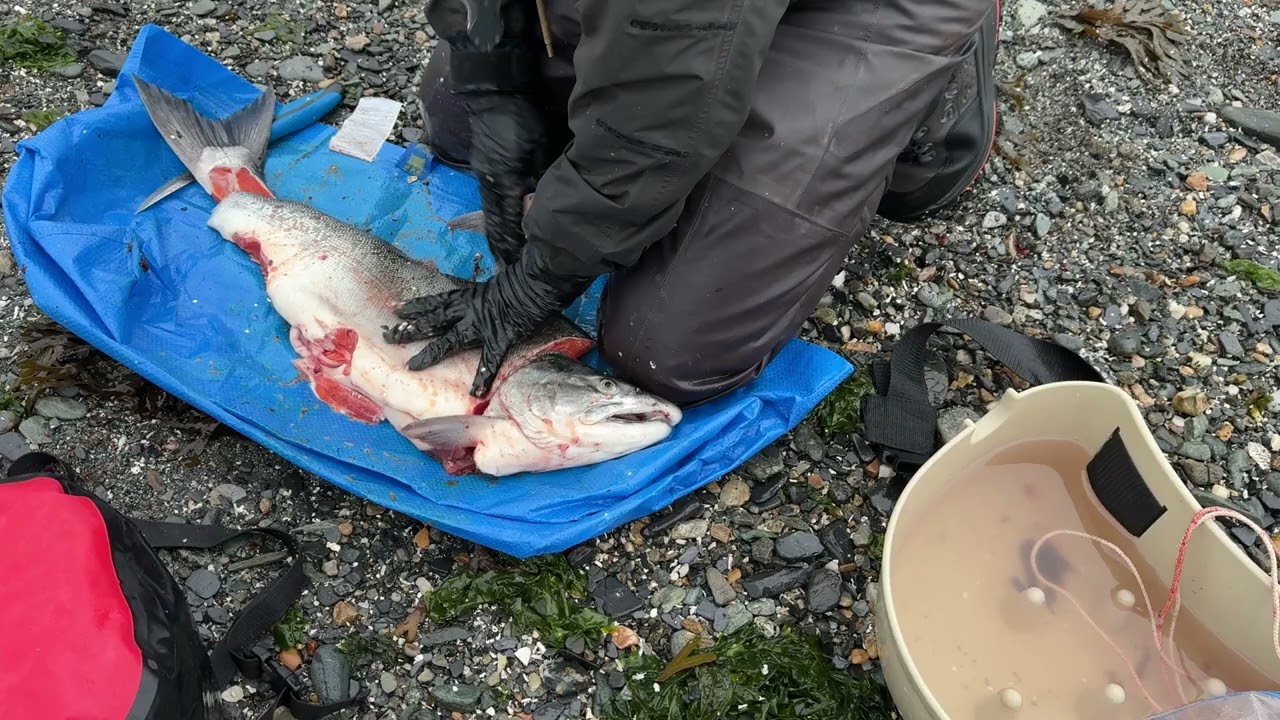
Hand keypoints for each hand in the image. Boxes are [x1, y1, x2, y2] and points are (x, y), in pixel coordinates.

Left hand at [385, 245, 593, 395]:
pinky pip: (488, 361)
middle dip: (411, 329)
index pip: (437, 301)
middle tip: (390, 337)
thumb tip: (490, 285)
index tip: (396, 309)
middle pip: (434, 320)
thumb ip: (489, 287)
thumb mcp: (499, 278)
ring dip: (430, 354)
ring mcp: (482, 325)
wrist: (537, 281)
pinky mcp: (499, 338)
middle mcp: (469, 310)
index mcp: (470, 295)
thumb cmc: (522, 274)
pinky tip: (475, 393)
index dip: (416, 306)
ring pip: (449, 340)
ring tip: (413, 366)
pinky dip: (482, 377)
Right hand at [465, 92, 547, 265]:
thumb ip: (545, 179)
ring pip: (490, 212)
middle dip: (501, 246)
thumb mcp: (542, 149)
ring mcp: (484, 174)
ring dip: (496, 233)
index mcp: (504, 182)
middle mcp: (490, 183)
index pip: (509, 222)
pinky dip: (495, 216)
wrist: (495, 92)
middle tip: (506, 266)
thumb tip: (549, 204)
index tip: (517, 263)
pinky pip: (489, 199)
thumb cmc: (522, 118)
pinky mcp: (484, 166)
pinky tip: (501, 224)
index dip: (513, 244)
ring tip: (501, 253)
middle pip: (494, 223)